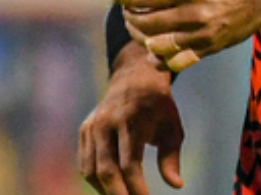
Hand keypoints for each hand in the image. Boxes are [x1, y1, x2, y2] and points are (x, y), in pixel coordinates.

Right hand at [79, 56, 184, 194]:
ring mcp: (93, 126)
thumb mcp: (172, 128)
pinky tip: (111, 189)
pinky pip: (85, 163)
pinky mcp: (84, 129)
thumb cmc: (159, 107)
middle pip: (107, 170)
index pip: (130, 164)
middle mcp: (108, 122)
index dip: (137, 189)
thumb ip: (171, 158)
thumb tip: (176, 186)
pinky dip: (96, 181)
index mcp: (133, 120)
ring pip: (91, 170)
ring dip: (106, 191)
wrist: (135, 77)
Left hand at [108, 0, 260, 70]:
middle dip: (129, 15)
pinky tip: (152, 49)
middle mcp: (195, 14)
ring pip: (158, 44)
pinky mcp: (209, 49)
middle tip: (125, 8)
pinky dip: (159, 58)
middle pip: (148, 22)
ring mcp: (202, 36)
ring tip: (136, 25)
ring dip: (140, 36)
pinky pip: (176, 61)